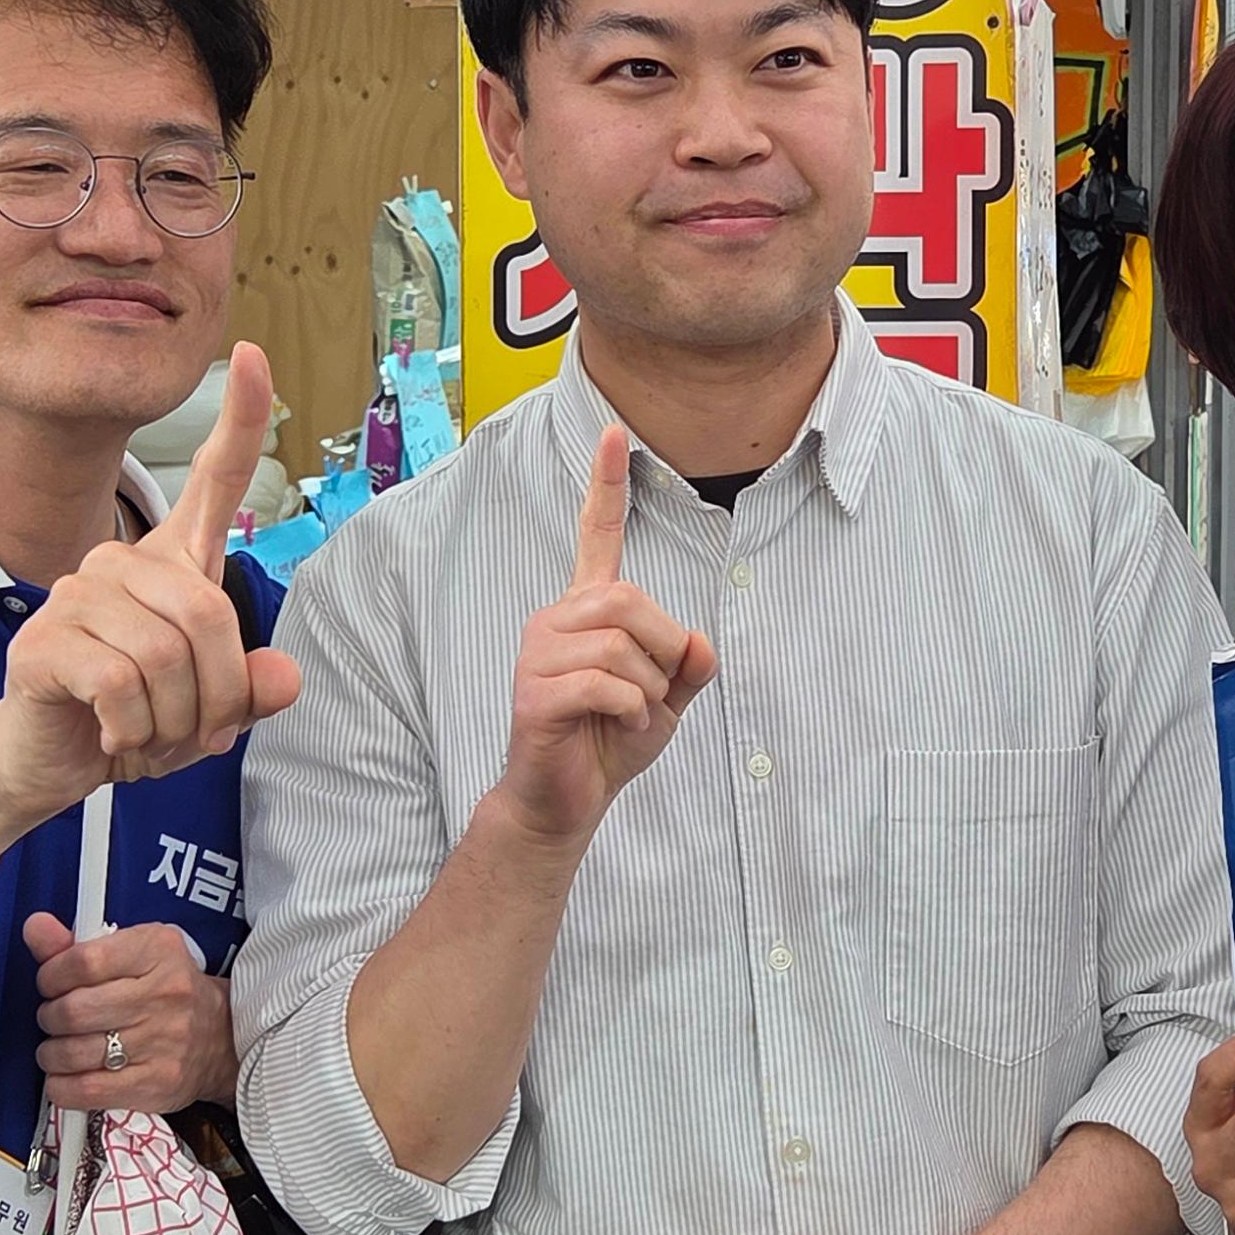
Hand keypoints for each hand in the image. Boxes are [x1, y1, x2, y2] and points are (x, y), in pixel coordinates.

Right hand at [0, 343, 300, 819]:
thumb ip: (251, 689)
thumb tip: (284, 678)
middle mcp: (123, 563)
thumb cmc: (134, 718)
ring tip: (150, 734)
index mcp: (173, 565)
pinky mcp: (45, 640)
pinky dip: (133, 729)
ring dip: (174, 719)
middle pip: (209, 613)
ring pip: (166, 654)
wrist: (52, 758)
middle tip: (197, 733)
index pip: (214, 480)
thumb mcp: (209, 710)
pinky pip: (121, 683)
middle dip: (218, 693)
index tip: (252, 356)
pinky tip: (113, 735)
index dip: (239, 420)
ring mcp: (78, 595)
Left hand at [24, 914, 236, 1113]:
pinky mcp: (155, 1084)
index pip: (84, 961)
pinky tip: (66, 1077)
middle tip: (55, 1018)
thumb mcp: (133, 953)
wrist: (222, 1039)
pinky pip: (86, 1090)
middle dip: (49, 1016)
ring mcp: (163, 1043)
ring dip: (51, 1053)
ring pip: (74, 1052)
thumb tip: (35, 929)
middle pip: (73, 1010)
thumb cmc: (167, 991)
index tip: (51, 982)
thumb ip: (78, 944)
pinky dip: (61, 1086)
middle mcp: (165, 995)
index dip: (51, 975)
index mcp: (158, 950)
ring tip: (59, 1048)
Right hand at [495, 425, 717, 849]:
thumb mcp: (666, 703)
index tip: (614, 433)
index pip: (595, 536)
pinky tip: (618, 728)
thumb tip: (701, 642)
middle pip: (631, 600)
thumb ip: (687, 668)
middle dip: (662, 651)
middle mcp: (556, 619)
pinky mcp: (534, 690)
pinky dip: (631, 712)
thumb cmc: (609, 743)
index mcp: (586, 612)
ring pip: (622, 645)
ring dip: (647, 690)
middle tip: (651, 694)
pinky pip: (607, 684)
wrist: (564, 802)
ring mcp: (538, 652)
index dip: (606, 486)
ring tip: (629, 716)